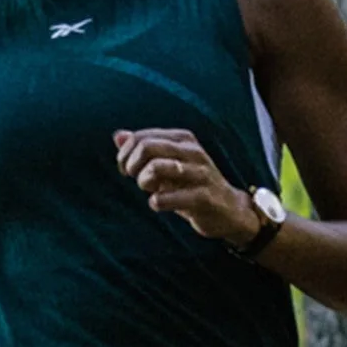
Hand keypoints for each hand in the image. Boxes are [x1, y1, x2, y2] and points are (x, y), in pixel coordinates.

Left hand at [113, 128, 255, 245]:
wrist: (229, 210)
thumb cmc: (192, 186)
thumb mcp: (168, 164)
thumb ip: (143, 148)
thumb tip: (118, 136)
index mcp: (183, 139)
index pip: (141, 137)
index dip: (125, 154)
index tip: (125, 170)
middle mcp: (192, 151)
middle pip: (146, 147)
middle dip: (132, 165)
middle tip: (135, 179)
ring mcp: (200, 173)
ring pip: (156, 166)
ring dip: (143, 182)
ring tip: (149, 190)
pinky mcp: (203, 197)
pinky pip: (166, 197)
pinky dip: (156, 202)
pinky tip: (158, 204)